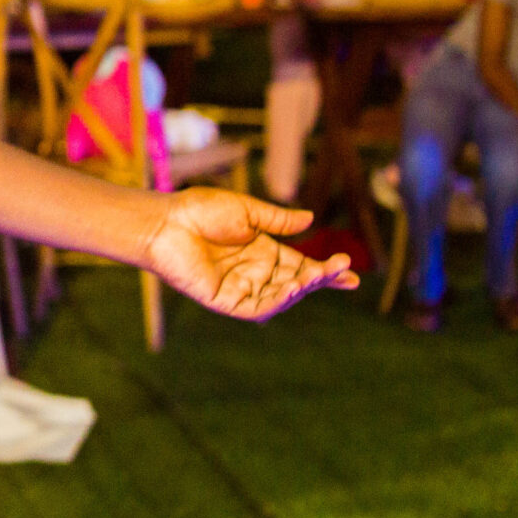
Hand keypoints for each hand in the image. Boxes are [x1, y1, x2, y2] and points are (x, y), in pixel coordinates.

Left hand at [141, 189, 355, 319]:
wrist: (167, 221)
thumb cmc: (199, 210)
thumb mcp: (246, 210)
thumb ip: (277, 220)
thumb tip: (310, 219)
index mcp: (263, 250)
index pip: (301, 265)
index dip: (325, 270)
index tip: (350, 270)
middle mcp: (256, 272)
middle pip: (297, 281)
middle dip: (320, 279)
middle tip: (343, 272)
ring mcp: (242, 288)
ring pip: (282, 296)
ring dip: (302, 289)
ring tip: (316, 276)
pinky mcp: (227, 301)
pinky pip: (258, 306)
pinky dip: (278, 300)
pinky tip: (293, 287)